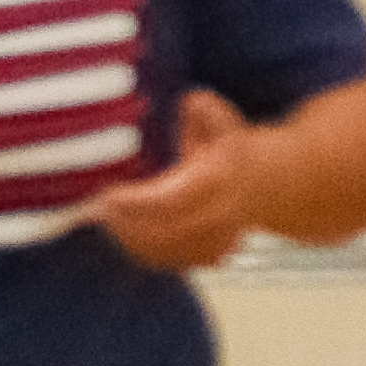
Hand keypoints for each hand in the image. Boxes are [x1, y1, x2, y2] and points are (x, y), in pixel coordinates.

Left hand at [87, 88, 264, 271]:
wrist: (270, 182)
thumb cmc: (229, 146)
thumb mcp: (218, 119)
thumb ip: (204, 110)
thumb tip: (189, 103)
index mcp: (219, 178)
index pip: (174, 199)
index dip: (138, 202)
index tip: (107, 196)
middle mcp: (221, 213)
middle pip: (168, 232)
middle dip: (128, 225)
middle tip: (95, 210)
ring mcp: (217, 238)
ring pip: (170, 252)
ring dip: (132, 241)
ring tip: (104, 220)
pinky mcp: (211, 254)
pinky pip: (175, 262)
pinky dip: (147, 254)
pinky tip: (124, 235)